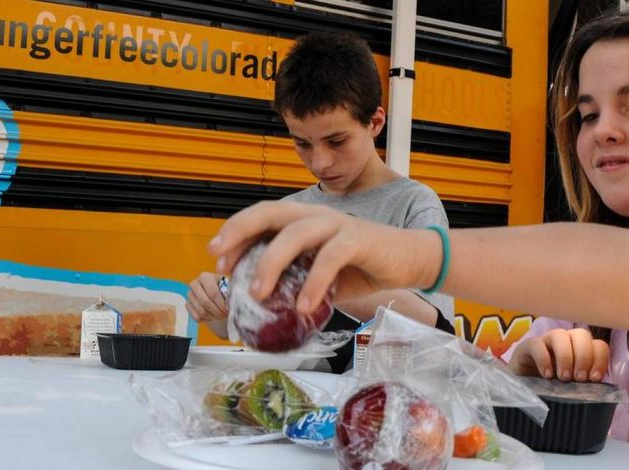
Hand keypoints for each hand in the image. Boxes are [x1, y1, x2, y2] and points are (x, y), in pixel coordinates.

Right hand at [186, 272, 227, 321]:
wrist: (216, 293)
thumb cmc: (224, 289)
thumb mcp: (228, 287)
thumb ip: (230, 292)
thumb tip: (231, 301)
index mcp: (205, 277)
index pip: (212, 292)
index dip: (221, 303)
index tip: (228, 309)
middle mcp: (194, 284)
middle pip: (205, 302)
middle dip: (217, 311)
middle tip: (225, 315)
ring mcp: (189, 295)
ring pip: (201, 311)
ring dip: (213, 316)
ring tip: (221, 316)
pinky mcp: (188, 305)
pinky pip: (197, 317)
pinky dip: (207, 319)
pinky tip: (214, 316)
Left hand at [208, 201, 441, 314]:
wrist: (410, 260)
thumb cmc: (364, 267)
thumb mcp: (322, 276)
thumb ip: (297, 282)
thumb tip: (265, 307)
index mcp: (305, 220)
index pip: (263, 217)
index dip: (236, 233)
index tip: (218, 259)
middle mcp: (318, 216)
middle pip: (271, 213)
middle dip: (240, 232)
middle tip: (221, 261)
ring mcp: (338, 224)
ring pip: (295, 234)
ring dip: (271, 263)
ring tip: (258, 295)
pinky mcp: (358, 239)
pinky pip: (329, 258)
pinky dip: (313, 283)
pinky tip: (304, 307)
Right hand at [508, 328, 609, 381]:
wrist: (523, 390)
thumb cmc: (552, 389)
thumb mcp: (572, 389)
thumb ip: (585, 387)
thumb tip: (599, 393)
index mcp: (581, 350)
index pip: (598, 345)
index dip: (599, 360)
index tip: (593, 378)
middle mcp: (566, 341)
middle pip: (581, 334)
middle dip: (583, 357)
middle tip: (578, 378)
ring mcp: (546, 341)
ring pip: (560, 334)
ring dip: (565, 356)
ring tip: (563, 378)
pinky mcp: (528, 346)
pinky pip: (537, 344)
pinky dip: (544, 359)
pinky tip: (546, 375)